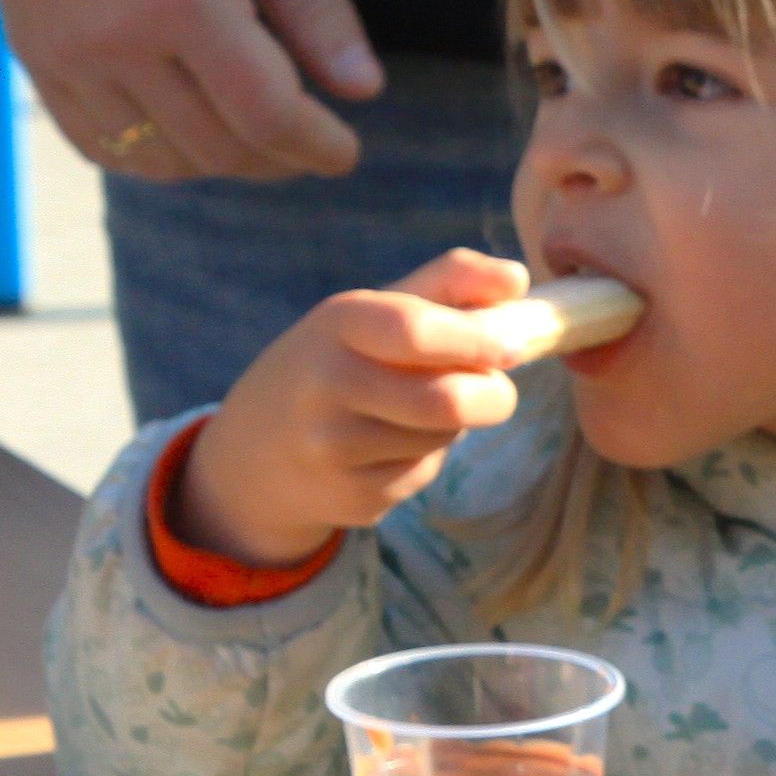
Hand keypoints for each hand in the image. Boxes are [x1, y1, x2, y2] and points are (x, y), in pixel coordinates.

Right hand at [0, 0, 383, 179]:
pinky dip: (154, 156)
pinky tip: (190, 132)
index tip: (346, 151)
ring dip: (220, 162)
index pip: (266, 114)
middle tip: (311, 142)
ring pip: (159, 158)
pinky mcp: (34, 58)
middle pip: (217, 147)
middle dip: (278, 158)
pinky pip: (99, 146)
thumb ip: (315, 0)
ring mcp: (65, 56)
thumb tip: (363, 89)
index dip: (317, 146)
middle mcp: (115, 41)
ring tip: (256, 135)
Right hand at [168, 250, 530, 566]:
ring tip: (418, 410)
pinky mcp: (349, 497)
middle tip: (494, 388)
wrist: (257, 449)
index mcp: (339, 322)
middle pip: (447, 400)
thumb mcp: (377, 309)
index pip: (414, 330)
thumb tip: (518, 278)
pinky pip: (423, 475)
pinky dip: (427, 459)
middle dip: (493, 396)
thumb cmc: (341, 360)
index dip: (475, 340)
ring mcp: (332, 447)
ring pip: (442, 438)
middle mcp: (326, 383)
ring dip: (455, 425)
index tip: (514, 347)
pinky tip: (388, 448)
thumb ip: (450, 283)